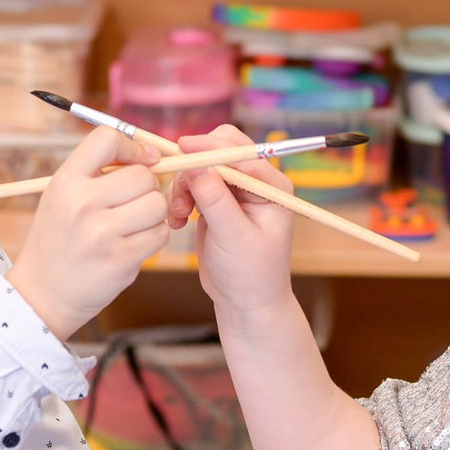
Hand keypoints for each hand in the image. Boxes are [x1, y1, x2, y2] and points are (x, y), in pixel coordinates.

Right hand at [4, 126, 169, 339]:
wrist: (41, 295)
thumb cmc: (58, 241)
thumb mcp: (61, 197)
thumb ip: (97, 173)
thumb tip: (151, 155)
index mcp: (64, 182)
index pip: (106, 140)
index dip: (132, 146)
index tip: (141, 160)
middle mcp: (81, 204)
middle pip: (143, 176)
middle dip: (147, 187)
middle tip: (133, 203)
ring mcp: (102, 233)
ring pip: (158, 205)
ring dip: (154, 214)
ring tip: (133, 225)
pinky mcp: (121, 259)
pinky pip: (160, 234)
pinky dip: (154, 237)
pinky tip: (134, 244)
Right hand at [170, 127, 297, 319]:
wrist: (245, 302)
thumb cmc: (250, 274)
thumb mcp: (232, 236)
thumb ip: (214, 198)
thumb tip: (194, 163)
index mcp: (272, 186)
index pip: (241, 153)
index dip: (210, 147)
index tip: (182, 147)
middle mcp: (256, 182)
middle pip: (220, 150)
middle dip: (195, 165)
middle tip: (178, 191)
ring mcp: (235, 190)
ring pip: (201, 166)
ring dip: (183, 186)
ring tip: (178, 216)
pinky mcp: (216, 201)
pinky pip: (192, 183)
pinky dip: (180, 197)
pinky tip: (177, 222)